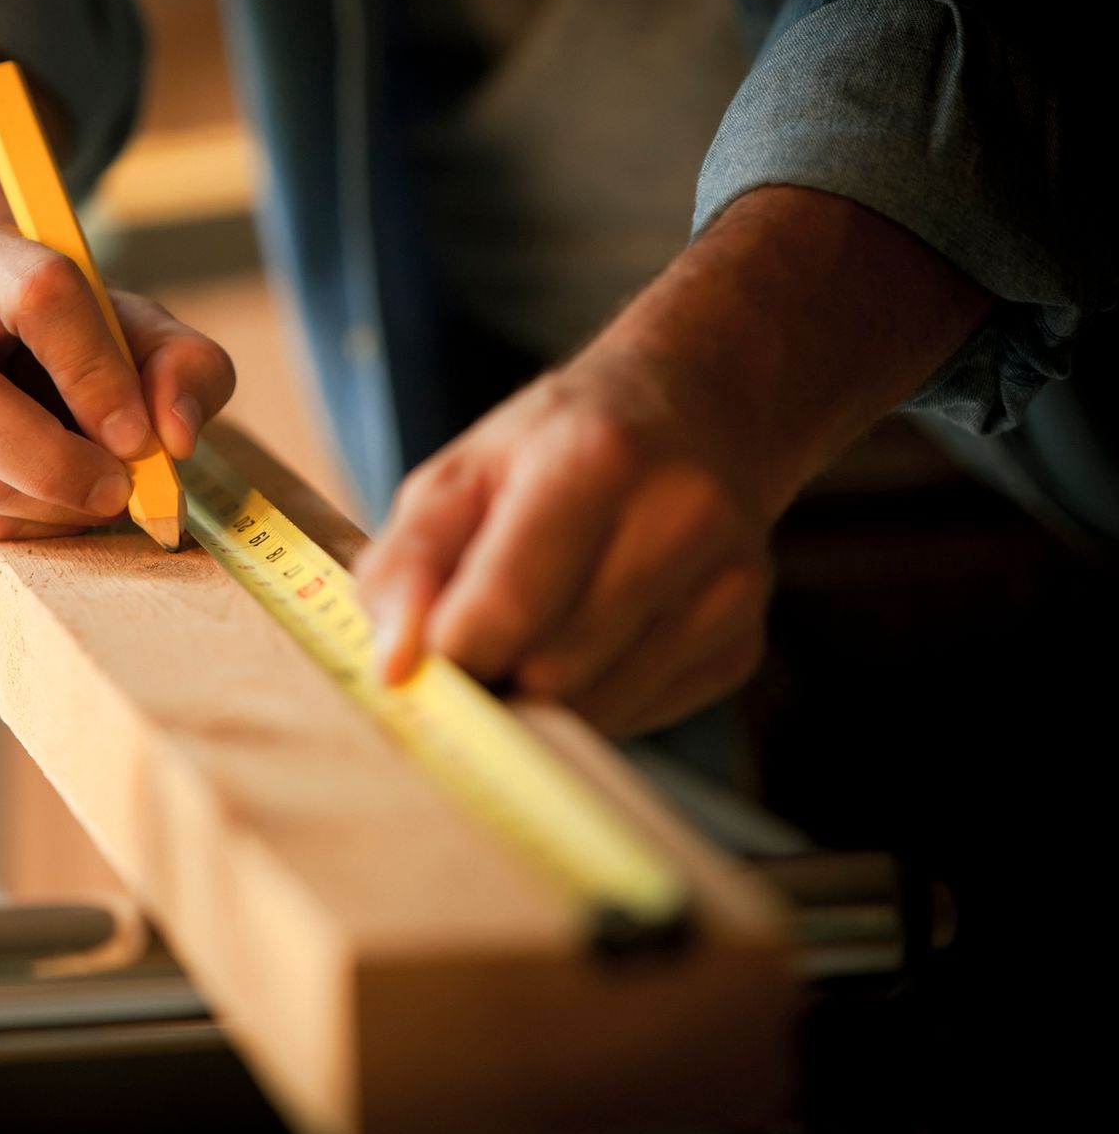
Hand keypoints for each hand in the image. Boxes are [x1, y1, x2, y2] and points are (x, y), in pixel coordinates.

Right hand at [0, 219, 234, 538]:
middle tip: (120, 488)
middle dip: (55, 462)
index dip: (96, 372)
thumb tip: (176, 436)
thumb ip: (185, 365)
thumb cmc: (73, 335)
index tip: (140, 434)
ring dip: (56, 504)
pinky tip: (57, 499)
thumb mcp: (140, 328)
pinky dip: (33, 526)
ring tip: (99, 486)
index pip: (37, 298)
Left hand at [356, 351, 773, 735]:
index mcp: (597, 458)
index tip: (416, 655)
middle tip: (477, 627)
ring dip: (540, 691)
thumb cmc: (556, 447)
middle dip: (493, 669)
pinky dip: (591, 696)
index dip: (445, 653)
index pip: (506, 609)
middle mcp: (681, 520)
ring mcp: (727, 590)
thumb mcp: (461, 473)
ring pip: (591, 709)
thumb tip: (393, 668)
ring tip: (539, 621)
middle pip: (547, 671)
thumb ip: (406, 564)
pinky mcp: (741, 647)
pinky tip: (596, 632)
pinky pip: (634, 719)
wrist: (698, 414)